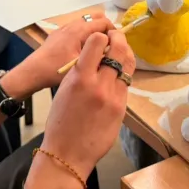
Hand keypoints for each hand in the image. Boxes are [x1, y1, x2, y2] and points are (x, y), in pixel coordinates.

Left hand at [3, 15, 116, 96]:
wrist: (33, 72)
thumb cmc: (56, 70)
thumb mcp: (81, 64)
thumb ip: (98, 55)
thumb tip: (114, 50)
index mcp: (79, 30)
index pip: (104, 22)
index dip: (114, 32)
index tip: (117, 46)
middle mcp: (72, 25)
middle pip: (96, 18)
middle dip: (106, 29)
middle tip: (109, 46)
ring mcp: (65, 28)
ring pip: (87, 23)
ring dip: (95, 32)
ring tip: (98, 50)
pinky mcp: (59, 34)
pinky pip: (78, 28)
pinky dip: (86, 34)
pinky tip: (84, 51)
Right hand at [38, 29, 135, 177]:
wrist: (67, 153)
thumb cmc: (60, 121)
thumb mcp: (64, 89)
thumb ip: (80, 70)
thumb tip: (96, 55)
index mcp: (79, 77)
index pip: (97, 42)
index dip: (101, 35)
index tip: (101, 36)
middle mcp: (99, 84)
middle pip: (118, 50)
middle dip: (119, 38)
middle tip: (116, 36)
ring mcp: (113, 97)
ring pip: (128, 65)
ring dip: (125, 54)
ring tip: (120, 51)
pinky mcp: (122, 108)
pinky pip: (126, 84)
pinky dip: (123, 74)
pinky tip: (118, 75)